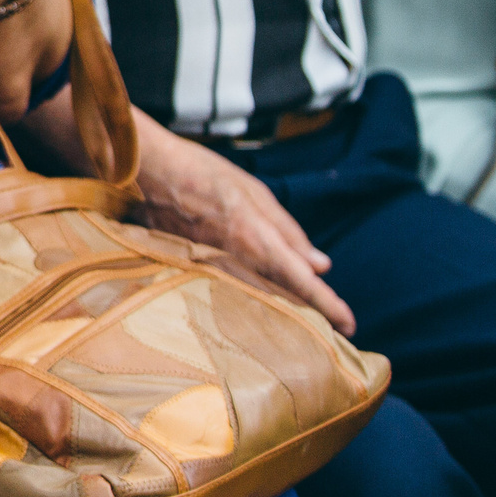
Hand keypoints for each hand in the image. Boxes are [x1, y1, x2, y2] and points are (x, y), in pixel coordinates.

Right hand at [131, 114, 355, 335]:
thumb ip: (288, 230)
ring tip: (305, 316)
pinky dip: (253, 295)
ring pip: (259, 297)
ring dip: (284, 307)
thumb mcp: (254, 190)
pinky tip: (260, 297)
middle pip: (282, 299)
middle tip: (335, 326)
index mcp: (256, 239)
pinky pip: (233, 288)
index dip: (328, 304)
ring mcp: (215, 269)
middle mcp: (237, 262)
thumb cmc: (202, 172)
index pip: (301, 281)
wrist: (145, 171)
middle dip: (311, 313)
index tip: (350, 324)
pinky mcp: (197, 270)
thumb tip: (321, 265)